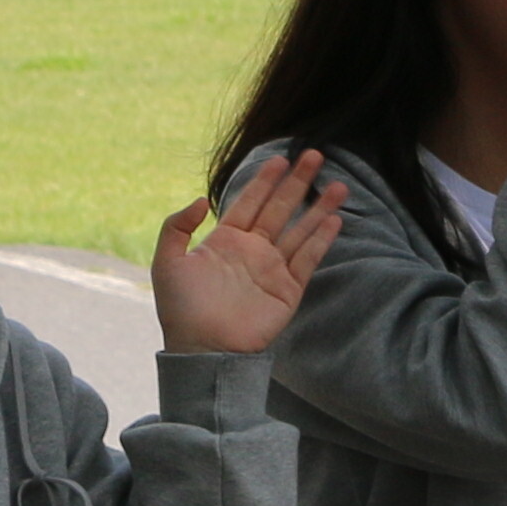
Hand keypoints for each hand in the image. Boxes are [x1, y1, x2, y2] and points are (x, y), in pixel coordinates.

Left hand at [154, 147, 346, 354]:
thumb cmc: (180, 309)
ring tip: (339, 185)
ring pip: (301, 230)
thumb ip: (176, 227)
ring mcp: (273, 270)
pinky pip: (309, 259)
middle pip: (281, 209)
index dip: (265, 180)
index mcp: (226, 242)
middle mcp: (253, 251)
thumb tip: (203, 199)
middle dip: (298, 183)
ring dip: (320, 208)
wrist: (203, 350)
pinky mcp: (289, 290)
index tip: (279, 158)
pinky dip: (322, 239)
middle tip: (315, 155)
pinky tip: (334, 220)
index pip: (250, 203)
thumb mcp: (167, 263)